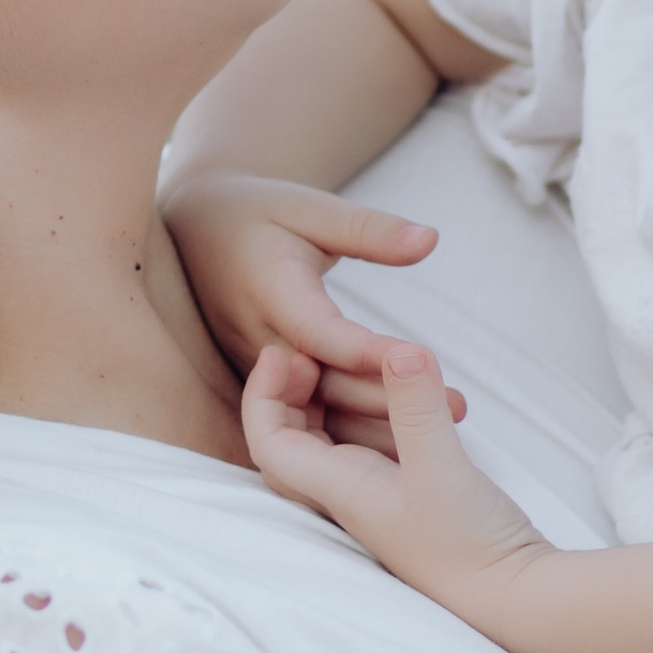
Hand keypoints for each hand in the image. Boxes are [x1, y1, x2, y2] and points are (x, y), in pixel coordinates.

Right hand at [163, 169, 463, 421]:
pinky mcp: (265, 380)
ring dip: (377, 427)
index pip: (322, 332)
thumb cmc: (258, 212)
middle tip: (457, 409)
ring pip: (319, 409)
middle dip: (389, 401)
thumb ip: (369, 229)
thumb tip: (430, 240)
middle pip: (325, 384)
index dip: (368, 352)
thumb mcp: (310, 208)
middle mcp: (260, 338)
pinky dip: (355, 428)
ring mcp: (260, 366)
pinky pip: (311, 411)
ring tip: (442, 436)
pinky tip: (402, 444)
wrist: (194, 231)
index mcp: (270, 291)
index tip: (420, 363)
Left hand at [240, 341, 550, 627]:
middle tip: (310, 354)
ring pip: (330, 441)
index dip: (263, 395)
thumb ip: (418, 406)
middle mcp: (347, 495)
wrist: (511, 598)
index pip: (269, 443)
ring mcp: (376, 498)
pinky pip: (366, 447)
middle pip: (291, 440)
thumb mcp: (443, 465)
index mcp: (339, 489)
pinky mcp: (406, 497)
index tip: (283, 353)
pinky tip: (398, 395)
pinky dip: (370, 414)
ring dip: (333, 399)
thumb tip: (399, 351)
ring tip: (354, 361)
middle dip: (291, 392)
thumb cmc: (471, 546)